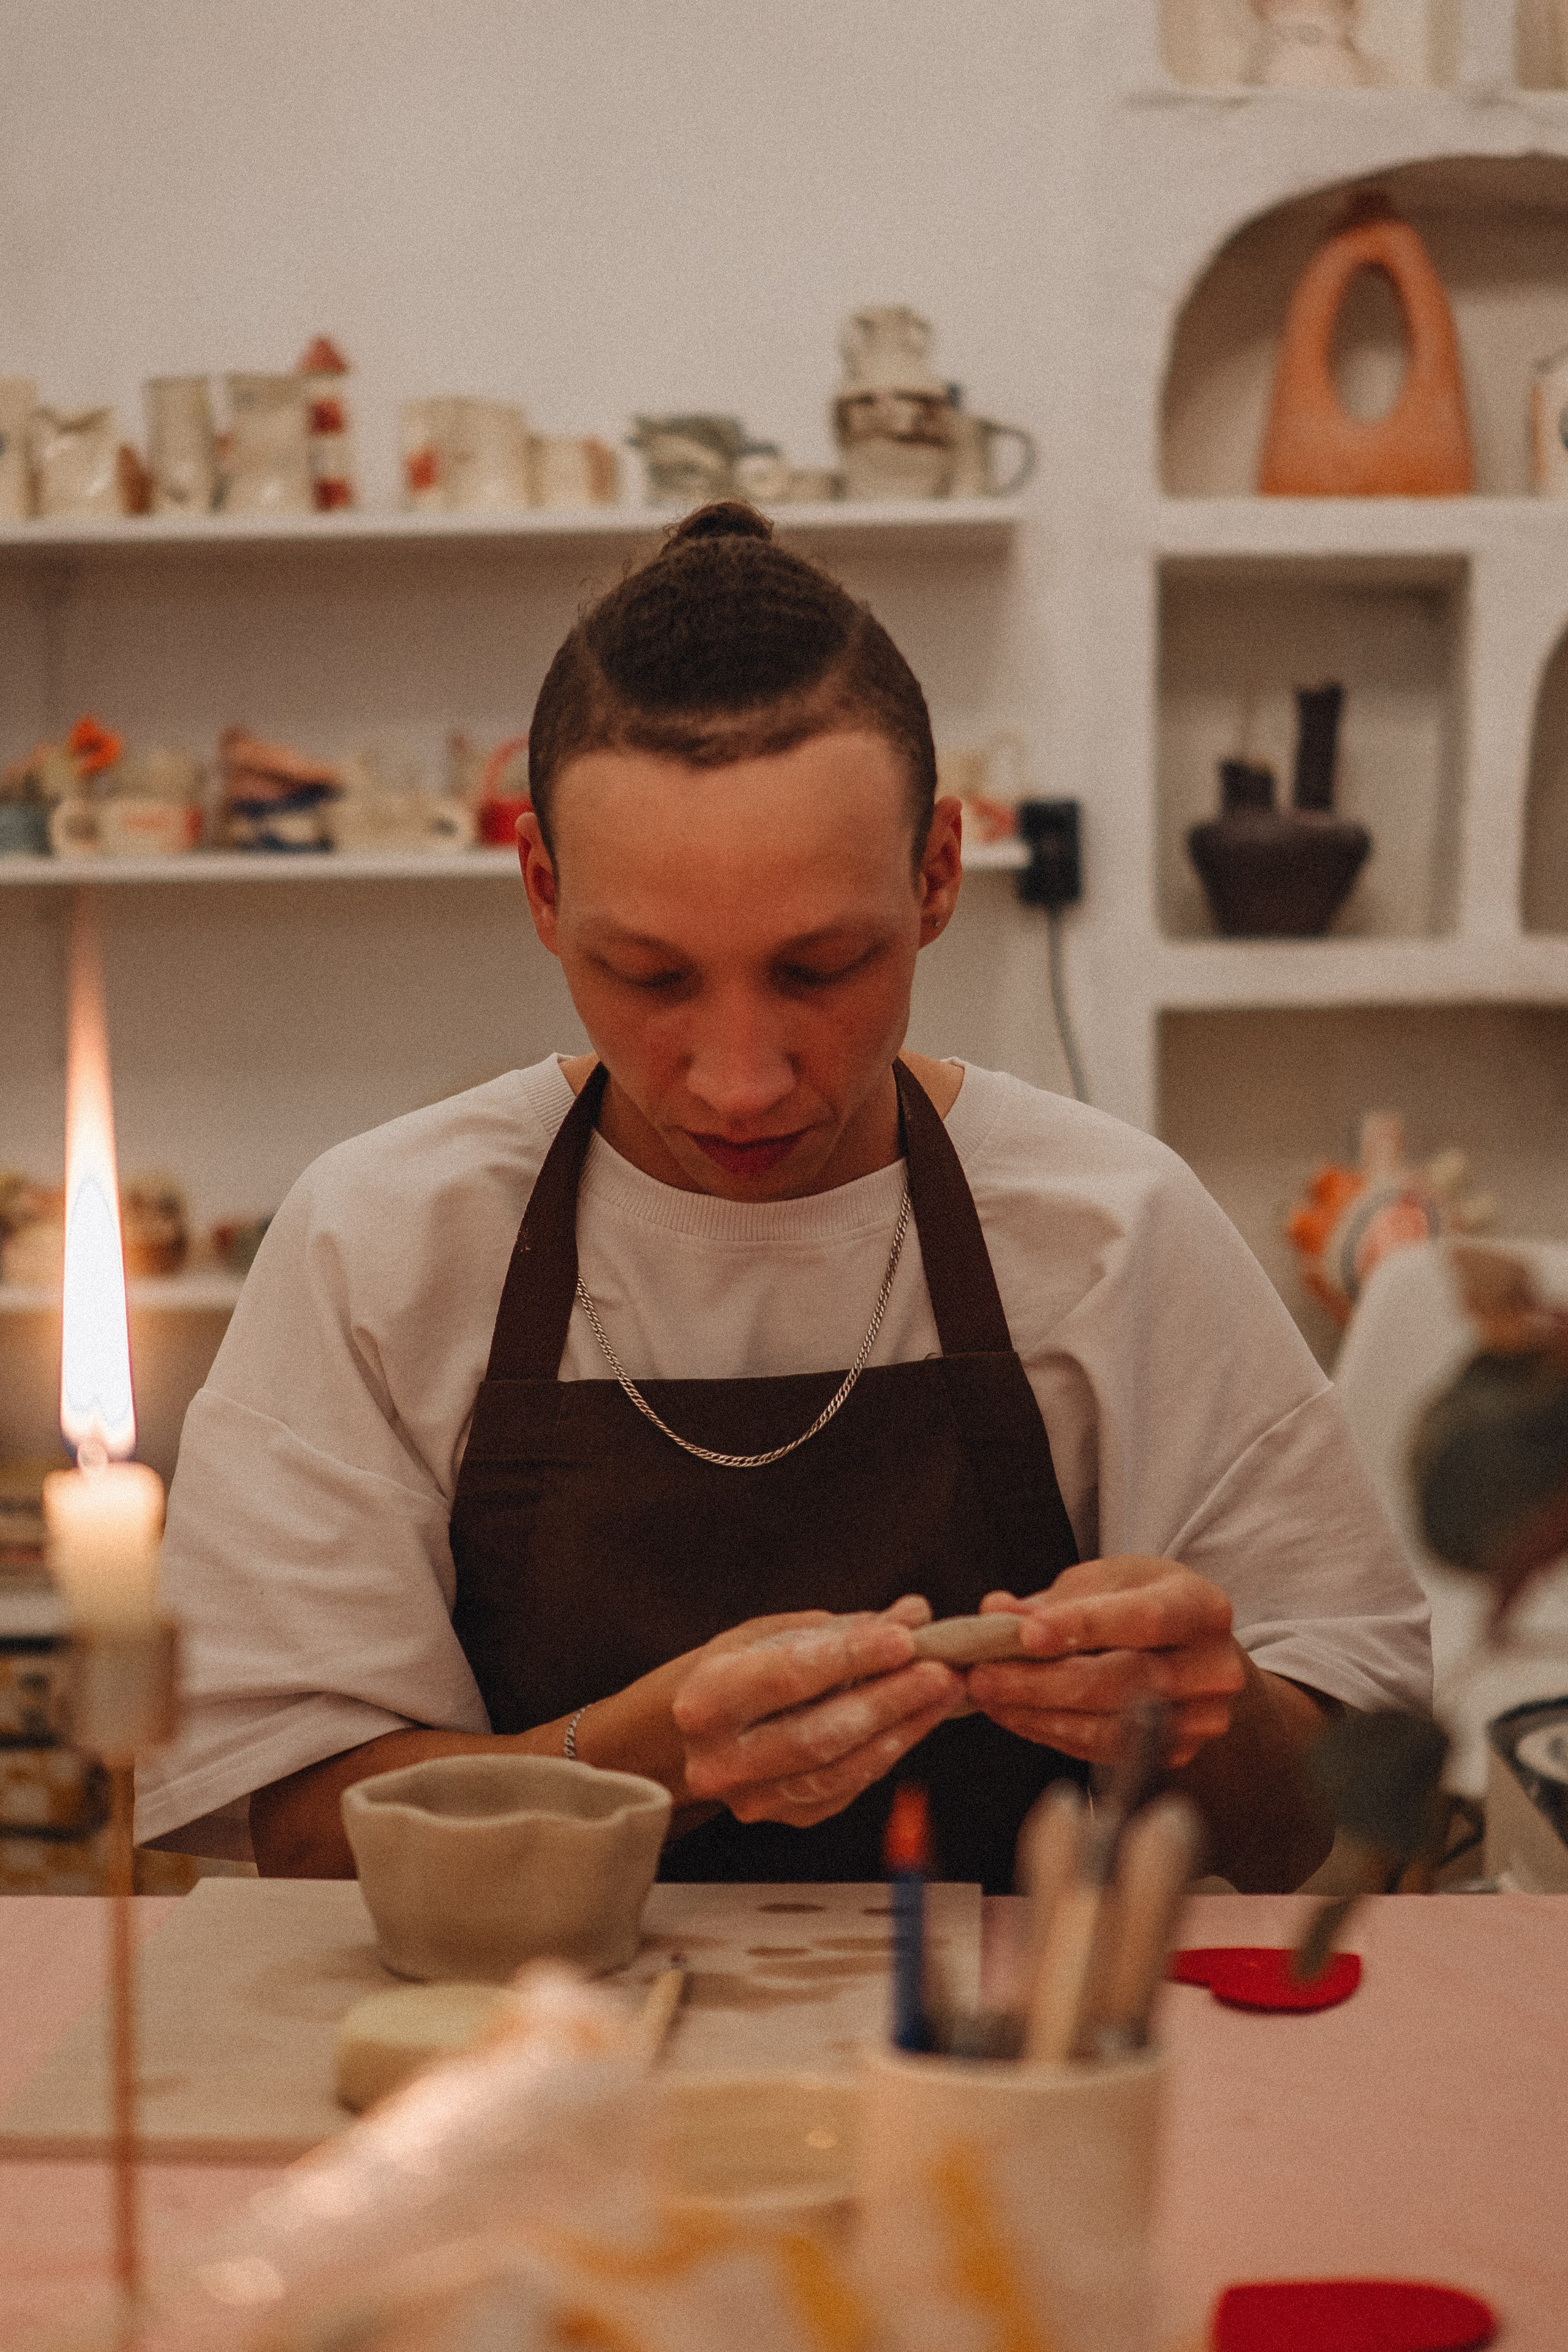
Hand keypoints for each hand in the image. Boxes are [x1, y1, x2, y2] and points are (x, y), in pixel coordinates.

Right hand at [671, 1597, 966, 1827]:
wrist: (695, 1733)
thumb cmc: (736, 1671)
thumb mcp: (774, 1634)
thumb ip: (842, 1628)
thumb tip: (914, 1614)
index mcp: (705, 1700)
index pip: (789, 1677)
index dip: (853, 1657)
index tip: (905, 1637)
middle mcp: (720, 1760)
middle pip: (818, 1735)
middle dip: (888, 1701)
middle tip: (941, 1671)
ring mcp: (752, 1799)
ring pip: (840, 1770)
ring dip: (901, 1730)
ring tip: (943, 1694)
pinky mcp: (785, 1818)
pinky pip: (848, 1788)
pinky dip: (886, 1752)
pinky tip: (915, 1722)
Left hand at [965, 1556, 1245, 1769]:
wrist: (1191, 1650)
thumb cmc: (1142, 1603)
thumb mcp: (1105, 1581)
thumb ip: (1053, 1600)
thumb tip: (996, 1612)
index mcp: (1202, 1608)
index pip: (1143, 1619)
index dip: (1082, 1627)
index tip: (1024, 1633)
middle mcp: (1213, 1667)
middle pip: (1122, 1681)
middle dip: (1042, 1681)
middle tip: (982, 1675)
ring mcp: (1201, 1718)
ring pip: (1110, 1727)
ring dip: (1038, 1714)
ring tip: (988, 1697)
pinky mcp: (1178, 1753)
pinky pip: (1105, 1752)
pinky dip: (1052, 1733)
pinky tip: (1016, 1715)